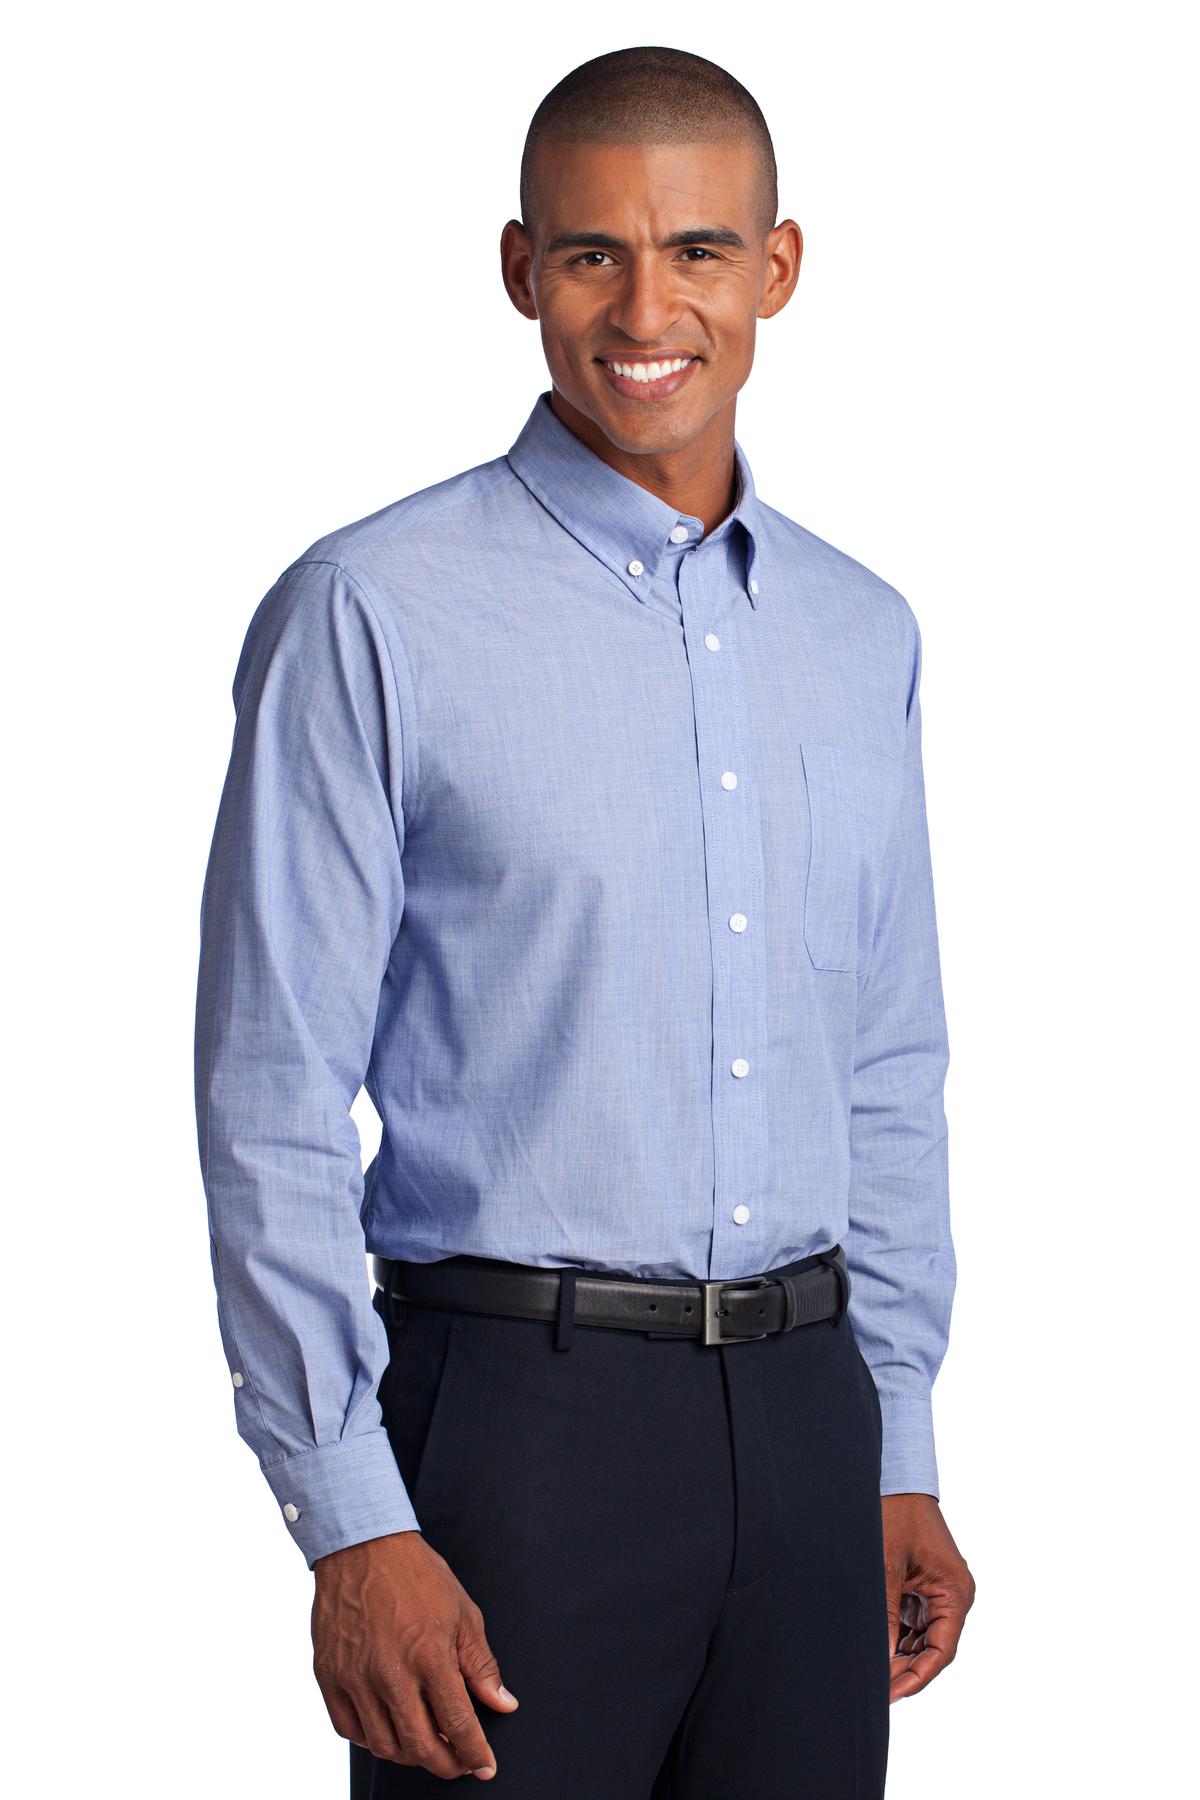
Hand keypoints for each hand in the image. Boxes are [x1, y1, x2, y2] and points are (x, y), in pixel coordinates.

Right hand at [311, 1530, 519, 1779]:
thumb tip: (503, 1703)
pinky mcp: (328, 1675)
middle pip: (420, 1746)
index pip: (458, 1724)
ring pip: (383, 1745)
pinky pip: (348, 1729)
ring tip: (426, 1745)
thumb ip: (481, 1665)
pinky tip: (387, 1730)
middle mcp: (390, 1672)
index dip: (475, 1753)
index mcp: (429, 1655)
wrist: (362, 1545)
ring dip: (409, 1756)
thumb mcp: (462, 1613)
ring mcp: (354, 1677)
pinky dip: (371, 1741)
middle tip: (459, 1763)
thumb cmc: (415, 1575)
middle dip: (446, 1765)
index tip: (485, 1765)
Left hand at [880, 1494, 974, 1701]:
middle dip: (905, 1669)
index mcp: (955, 1592)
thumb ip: (884, 1613)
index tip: (892, 1693)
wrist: (893, 1478)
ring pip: (919, 1638)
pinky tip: (873, 1648)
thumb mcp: (886, 1565)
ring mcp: (935, 1591)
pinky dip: (892, 1635)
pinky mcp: (919, 1585)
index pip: (941, 1650)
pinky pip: (909, 1621)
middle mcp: (951, 1596)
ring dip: (898, 1654)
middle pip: (931, 1648)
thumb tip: (879, 1658)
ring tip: (870, 1674)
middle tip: (875, 1690)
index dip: (918, 1676)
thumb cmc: (895, 1514)